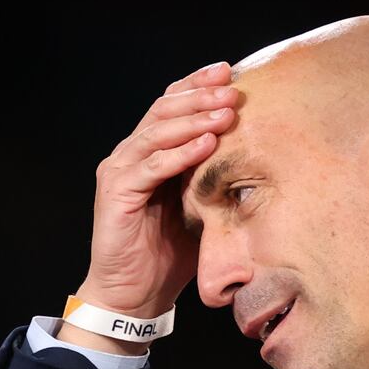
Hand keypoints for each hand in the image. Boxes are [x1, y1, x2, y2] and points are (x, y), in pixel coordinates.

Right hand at [75, 62, 238, 321]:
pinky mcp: (116, 194)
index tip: (229, 72)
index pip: (170, 105)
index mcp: (148, 154)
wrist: (133, 296)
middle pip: (164, 109)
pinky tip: (206, 144)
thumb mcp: (197, 209)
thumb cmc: (167, 256)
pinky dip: (179, 154)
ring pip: (157, 132)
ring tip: (226, 111)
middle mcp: (130, 155)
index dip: (197, 85)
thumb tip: (253, 156)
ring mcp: (120, 172)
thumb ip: (211, 179)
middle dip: (200, 95)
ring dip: (194, 119)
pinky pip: (151, 167)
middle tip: (232, 86)